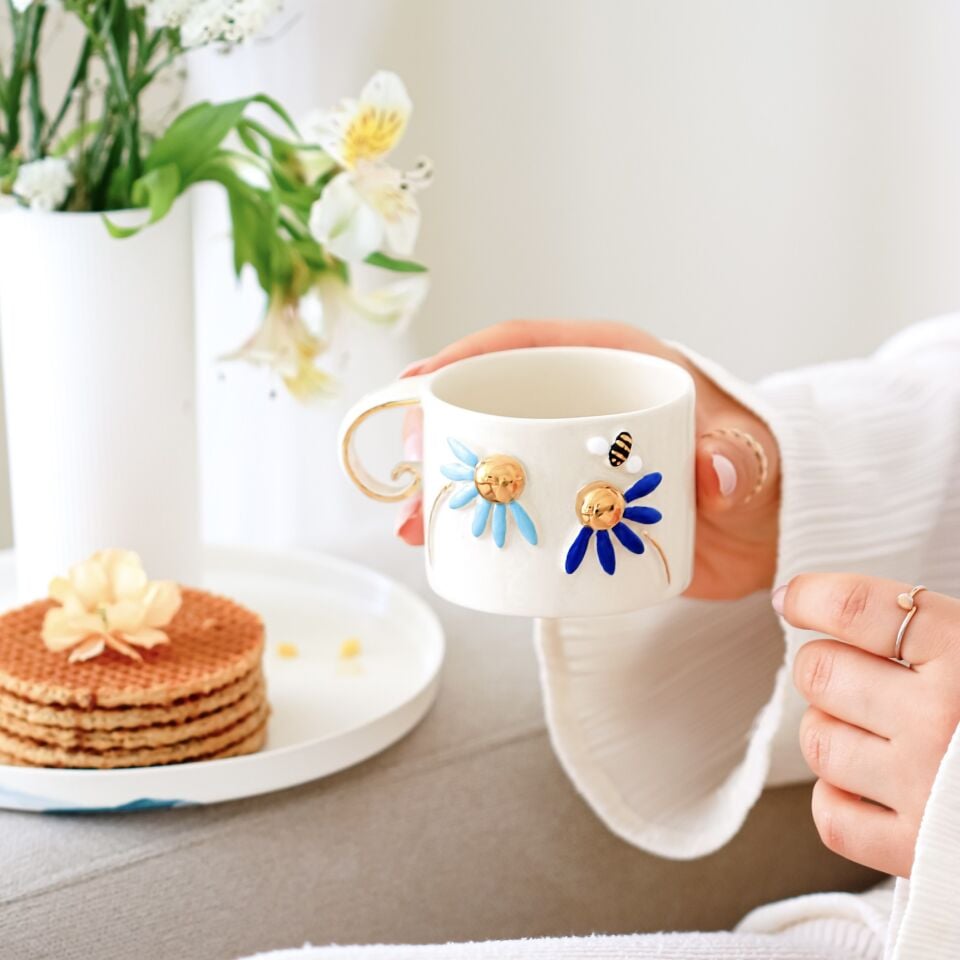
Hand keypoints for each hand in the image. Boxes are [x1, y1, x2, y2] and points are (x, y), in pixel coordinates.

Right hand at [395, 319, 780, 599]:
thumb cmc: (763, 470)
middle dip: (438, 429)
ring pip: (492, 456)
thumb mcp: (755, 459)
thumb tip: (714, 472)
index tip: (418, 386)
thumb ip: (741, 460)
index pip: (526, 344)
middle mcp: (581, 403)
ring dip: (447, 484)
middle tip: (409, 467)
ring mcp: (570, 454)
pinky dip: (479, 520)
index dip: (465, 358)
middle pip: (492, 401)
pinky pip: (513, 502)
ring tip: (414, 522)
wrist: (768, 529)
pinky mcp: (570, 501)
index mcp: (615, 363)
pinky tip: (449, 544)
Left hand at [776, 573, 959, 876]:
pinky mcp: (918, 853)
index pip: (855, 608)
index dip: (810, 596)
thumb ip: (934, 628)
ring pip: (817, 740)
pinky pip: (831, 815)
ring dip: (829, 730)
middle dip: (825, 667)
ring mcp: (925, 788)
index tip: (792, 598)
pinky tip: (870, 785)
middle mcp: (941, 719)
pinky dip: (838, 798)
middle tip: (853, 675)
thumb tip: (838, 604)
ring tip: (870, 732)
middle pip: (820, 672)